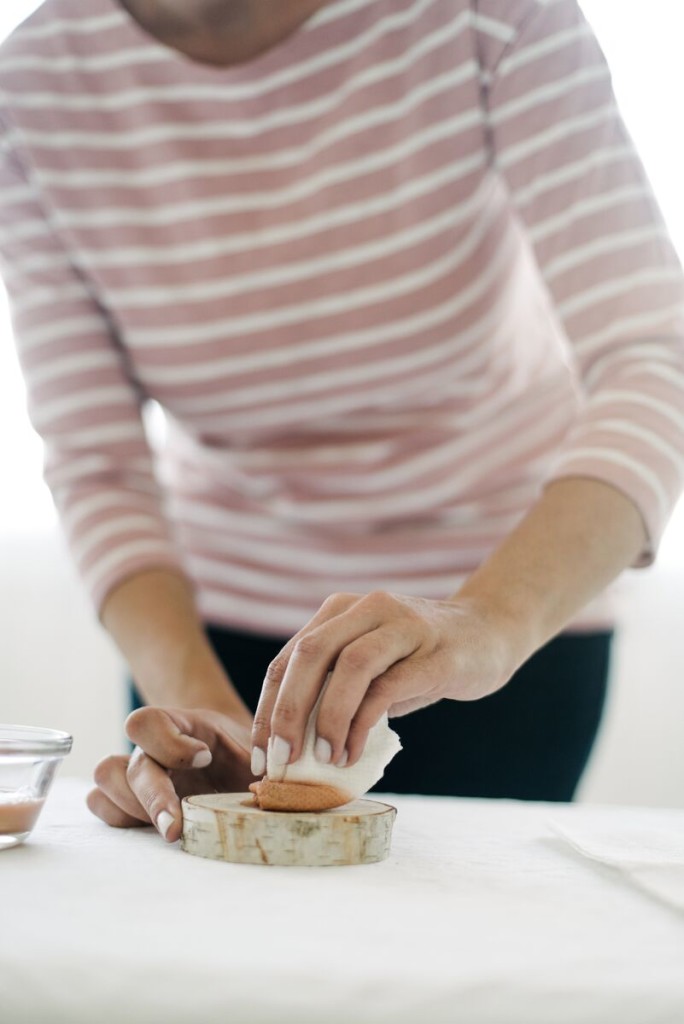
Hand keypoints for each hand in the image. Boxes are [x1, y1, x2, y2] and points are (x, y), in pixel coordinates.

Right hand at [87, 707, 254, 841]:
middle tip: (177, 825)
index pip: (147, 721)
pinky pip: (102, 804)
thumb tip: (277, 783)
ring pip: (105, 779)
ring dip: (133, 808)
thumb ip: (264, 759)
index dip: (169, 742)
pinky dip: (122, 818)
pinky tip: (156, 828)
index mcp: (181, 724)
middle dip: (151, 796)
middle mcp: (152, 747)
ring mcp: (137, 772)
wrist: (238, 758)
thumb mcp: (259, 747)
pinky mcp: (130, 799)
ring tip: (172, 828)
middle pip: (124, 762)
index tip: (205, 757)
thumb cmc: (249, 751)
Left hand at [251, 591, 520, 773]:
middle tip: (282, 760)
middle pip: (311, 655)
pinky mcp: (435, 652)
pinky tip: (354, 751)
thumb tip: (295, 748)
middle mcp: (367, 609)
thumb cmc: (420, 660)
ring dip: (328, 717)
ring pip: (349, 665)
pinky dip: (364, 722)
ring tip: (323, 759)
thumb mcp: (371, 668)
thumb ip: (335, 691)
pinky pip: (389, 685)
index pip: (289, 659)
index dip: (268, 708)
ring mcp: (403, 626)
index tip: (262, 755)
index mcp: (340, 611)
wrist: (490, 634)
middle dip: (288, 712)